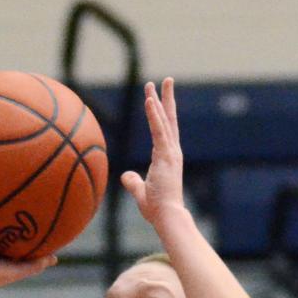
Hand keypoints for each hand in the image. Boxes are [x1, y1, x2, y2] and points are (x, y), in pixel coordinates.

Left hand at [120, 77, 183, 225]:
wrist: (167, 217)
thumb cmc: (157, 209)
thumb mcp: (141, 192)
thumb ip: (134, 183)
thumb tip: (125, 176)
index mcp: (167, 158)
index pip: (165, 130)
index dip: (161, 113)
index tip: (157, 98)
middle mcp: (172, 152)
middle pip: (169, 120)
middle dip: (167, 99)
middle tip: (166, 80)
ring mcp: (170, 153)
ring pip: (164, 121)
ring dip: (158, 101)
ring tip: (153, 84)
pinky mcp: (166, 156)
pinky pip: (159, 131)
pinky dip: (154, 115)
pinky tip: (149, 101)